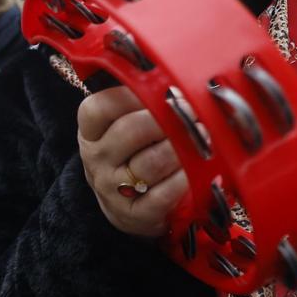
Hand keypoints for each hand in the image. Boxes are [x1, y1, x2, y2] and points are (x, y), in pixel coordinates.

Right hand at [76, 86, 186, 237]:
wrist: (127, 208)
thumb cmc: (134, 156)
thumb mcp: (124, 129)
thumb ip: (143, 105)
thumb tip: (180, 82)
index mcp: (91, 133)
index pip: (99, 107)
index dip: (133, 94)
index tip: (164, 90)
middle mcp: (97, 159)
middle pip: (129, 131)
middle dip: (168, 119)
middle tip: (194, 113)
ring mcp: (112, 189)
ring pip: (149, 163)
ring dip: (182, 149)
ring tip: (204, 139)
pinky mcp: (133, 215)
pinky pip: (161, 196)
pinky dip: (184, 182)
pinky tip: (201, 172)